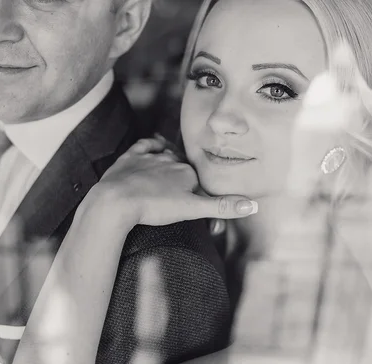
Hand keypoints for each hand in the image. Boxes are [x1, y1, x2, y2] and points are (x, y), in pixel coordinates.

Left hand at [93, 136, 257, 226]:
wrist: (116, 201)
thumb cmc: (154, 207)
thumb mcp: (192, 210)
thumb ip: (221, 207)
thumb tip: (254, 206)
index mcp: (187, 172)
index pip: (197, 181)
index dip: (196, 195)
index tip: (192, 207)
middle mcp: (171, 160)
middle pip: (182, 168)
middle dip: (183, 179)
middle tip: (177, 195)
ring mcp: (149, 157)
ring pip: (165, 155)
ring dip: (169, 162)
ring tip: (169, 176)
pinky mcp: (130, 157)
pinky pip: (144, 146)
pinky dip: (150, 146)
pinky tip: (153, 147)